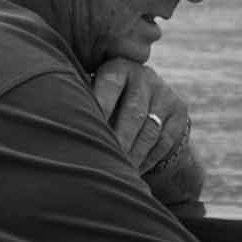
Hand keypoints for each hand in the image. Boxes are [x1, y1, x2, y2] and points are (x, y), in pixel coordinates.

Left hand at [92, 58, 191, 173]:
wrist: (147, 102)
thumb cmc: (105, 101)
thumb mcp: (95, 93)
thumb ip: (84, 104)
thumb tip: (62, 127)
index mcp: (117, 68)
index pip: (110, 86)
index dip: (101, 108)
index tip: (89, 130)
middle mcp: (143, 76)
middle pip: (133, 113)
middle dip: (119, 140)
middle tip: (104, 162)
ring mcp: (164, 93)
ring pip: (149, 131)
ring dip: (133, 156)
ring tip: (117, 174)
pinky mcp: (179, 111)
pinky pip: (163, 141)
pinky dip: (147, 160)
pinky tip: (134, 172)